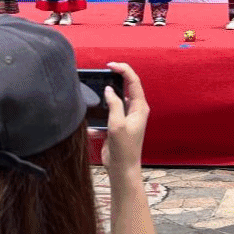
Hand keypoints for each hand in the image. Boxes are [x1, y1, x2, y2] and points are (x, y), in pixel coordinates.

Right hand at [101, 62, 147, 176]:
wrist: (122, 168)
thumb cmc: (124, 148)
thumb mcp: (117, 124)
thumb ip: (113, 104)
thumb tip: (108, 89)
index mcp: (140, 107)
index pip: (133, 81)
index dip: (123, 70)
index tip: (110, 65)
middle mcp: (135, 110)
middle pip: (126, 86)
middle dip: (115, 77)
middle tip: (103, 71)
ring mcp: (127, 116)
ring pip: (117, 98)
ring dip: (107, 95)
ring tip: (96, 90)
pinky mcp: (118, 124)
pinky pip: (110, 111)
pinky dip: (101, 111)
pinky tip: (94, 119)